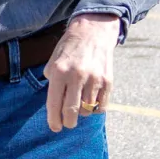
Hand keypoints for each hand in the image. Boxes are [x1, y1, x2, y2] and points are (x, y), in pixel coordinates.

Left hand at [44, 14, 119, 131]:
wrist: (94, 30)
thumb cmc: (70, 47)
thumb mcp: (54, 60)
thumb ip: (52, 80)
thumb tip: (54, 103)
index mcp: (60, 71)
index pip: (54, 104)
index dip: (54, 120)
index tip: (55, 127)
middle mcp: (77, 76)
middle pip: (71, 112)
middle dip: (68, 122)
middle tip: (67, 122)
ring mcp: (94, 79)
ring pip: (86, 110)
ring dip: (82, 112)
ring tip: (79, 105)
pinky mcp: (107, 81)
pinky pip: (101, 106)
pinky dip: (95, 109)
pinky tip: (91, 102)